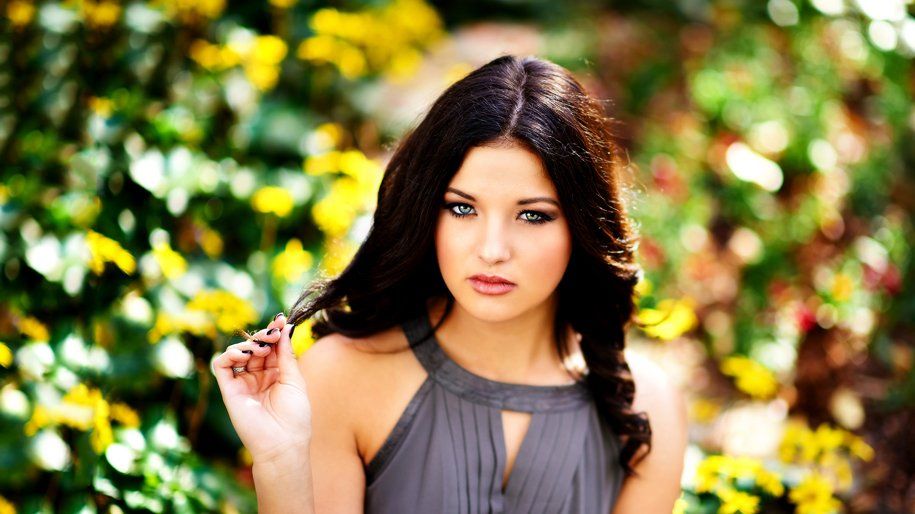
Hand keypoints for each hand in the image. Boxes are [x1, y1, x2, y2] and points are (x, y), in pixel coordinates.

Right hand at [212, 313, 311, 463]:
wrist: (283, 443)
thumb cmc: (294, 415)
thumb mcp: (294, 379)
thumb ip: (285, 353)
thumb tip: (284, 327)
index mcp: (277, 374)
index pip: (272, 347)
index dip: (274, 333)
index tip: (280, 319)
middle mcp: (259, 377)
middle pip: (256, 347)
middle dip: (263, 336)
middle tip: (271, 333)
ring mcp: (243, 383)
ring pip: (238, 353)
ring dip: (248, 344)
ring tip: (260, 349)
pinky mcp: (229, 390)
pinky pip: (222, 366)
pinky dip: (230, 355)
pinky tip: (244, 355)